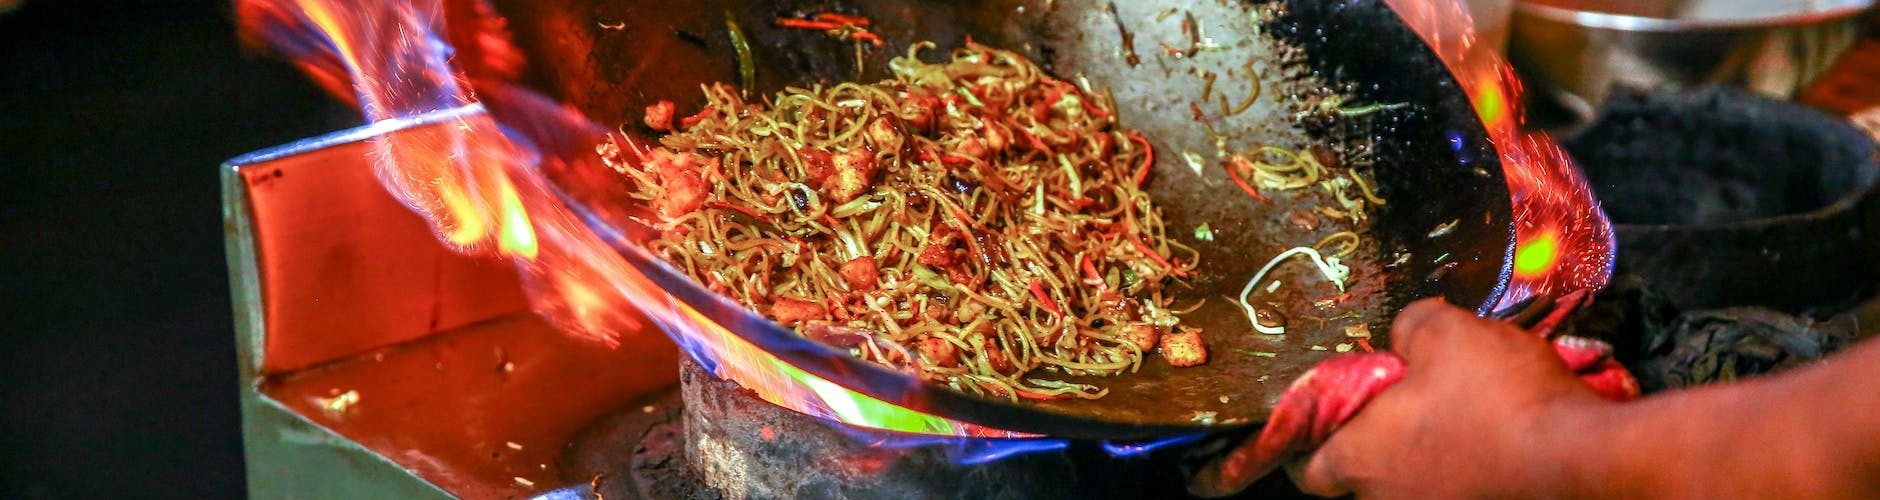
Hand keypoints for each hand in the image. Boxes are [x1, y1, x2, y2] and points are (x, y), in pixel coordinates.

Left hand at [1287, 298, 1614, 496]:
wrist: (1582, 457)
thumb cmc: (1500, 397)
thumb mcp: (1445, 332)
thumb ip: (1408, 327)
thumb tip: (1405, 336)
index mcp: (1360, 459)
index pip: (1306, 470)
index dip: (1306, 443)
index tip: (1320, 420)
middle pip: (1355, 482)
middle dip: (1366, 448)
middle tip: (1387, 412)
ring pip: (1406, 488)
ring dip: (1416, 459)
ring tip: (1445, 420)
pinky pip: (1453, 491)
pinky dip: (1459, 470)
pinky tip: (1486, 440)